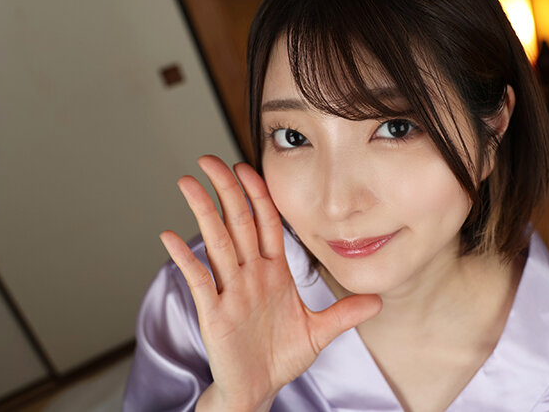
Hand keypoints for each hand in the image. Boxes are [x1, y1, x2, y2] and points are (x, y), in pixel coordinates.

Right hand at [159, 155, 381, 410]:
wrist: (258, 389)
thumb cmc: (281, 357)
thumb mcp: (319, 332)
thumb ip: (345, 313)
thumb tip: (378, 300)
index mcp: (273, 272)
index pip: (265, 223)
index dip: (258, 194)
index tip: (247, 168)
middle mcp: (250, 275)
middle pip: (237, 222)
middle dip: (226, 190)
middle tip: (210, 159)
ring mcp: (230, 291)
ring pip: (216, 242)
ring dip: (203, 211)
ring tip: (188, 183)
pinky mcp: (214, 313)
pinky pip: (199, 279)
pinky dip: (184, 258)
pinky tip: (170, 236)